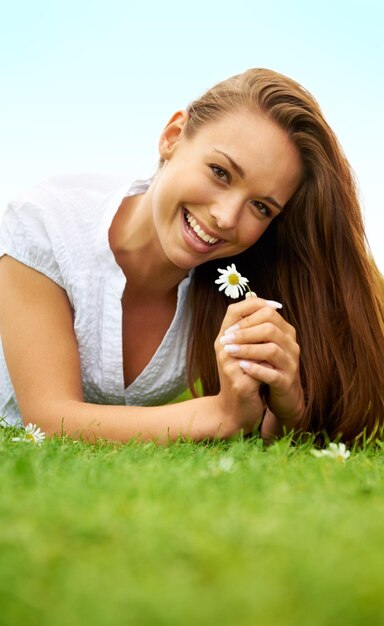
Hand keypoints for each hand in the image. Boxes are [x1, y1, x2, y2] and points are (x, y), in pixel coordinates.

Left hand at [218, 297, 304, 425]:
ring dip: (246, 349)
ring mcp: (291, 364)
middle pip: (269, 328)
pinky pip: (271, 373)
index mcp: (285, 332)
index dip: (246, 318)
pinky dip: (255, 368)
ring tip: (229, 352)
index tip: (228, 329)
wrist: (282, 398)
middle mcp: (291, 345)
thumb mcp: (262, 344)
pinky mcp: (286, 382)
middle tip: (225, 339)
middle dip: (244, 332)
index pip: (267, 313)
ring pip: (270, 349)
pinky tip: (241, 367)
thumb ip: (256, 324)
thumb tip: (246, 298)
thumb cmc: (268, 367)